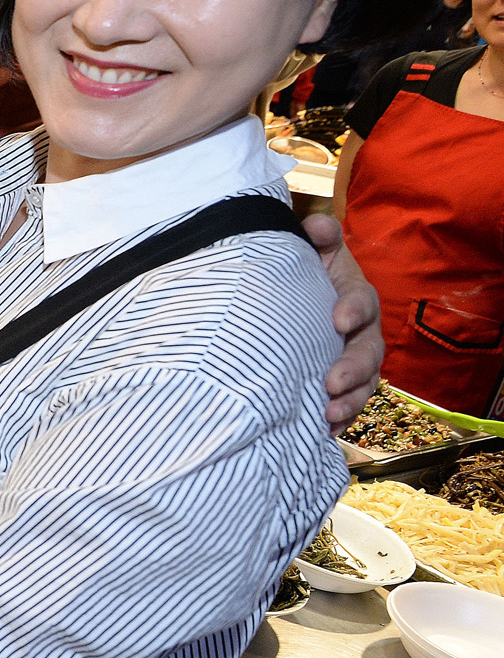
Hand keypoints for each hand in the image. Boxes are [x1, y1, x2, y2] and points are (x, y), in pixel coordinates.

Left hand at [304, 213, 382, 431]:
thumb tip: (317, 225)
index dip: (352, 310)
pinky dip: (339, 420)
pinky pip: (347, 404)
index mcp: (353, 298)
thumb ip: (317, 237)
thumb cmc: (303, 276)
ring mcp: (352, 360)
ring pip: (362, 383)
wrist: (290, 303)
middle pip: (367, 351)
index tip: (338, 320)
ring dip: (349, 400)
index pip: (360, 303)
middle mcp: (360, 332)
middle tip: (332, 382)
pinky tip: (324, 433)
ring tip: (328, 413)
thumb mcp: (310, 253)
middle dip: (353, 368)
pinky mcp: (341, 385)